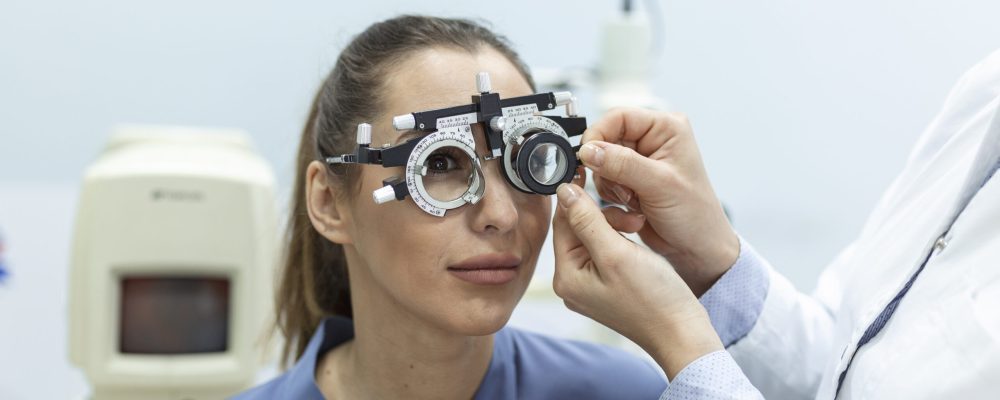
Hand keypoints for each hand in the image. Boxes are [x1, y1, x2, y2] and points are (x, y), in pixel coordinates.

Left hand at [551, 180, 722, 378]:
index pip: (562, 223)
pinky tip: (637, 238)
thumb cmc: (652, 298)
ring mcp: (589, 286)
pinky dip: (620, 239)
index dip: (576, 196)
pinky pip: (605, 251)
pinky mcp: (606, 286)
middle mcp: (572, 282)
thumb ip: (587, 220)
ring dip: (615, 225)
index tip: (589, 172)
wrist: (681, 332)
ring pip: (593, 237)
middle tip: (632, 218)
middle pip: (577, 229)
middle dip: (603, 215)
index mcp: (566, 276)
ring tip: (638, 227)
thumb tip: (563, 191)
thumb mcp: (616, 253)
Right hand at [579, 108, 738, 294]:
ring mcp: (640, 161)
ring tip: (634, 199)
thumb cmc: (695, 214)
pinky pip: (604, 181)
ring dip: (610, 184)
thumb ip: (622, 164)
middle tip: (621, 186)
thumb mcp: (659, 184)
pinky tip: (633, 207)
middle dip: (607, 167)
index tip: (587, 156)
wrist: (697, 249)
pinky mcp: (630, 181)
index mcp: (666, 129)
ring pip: (601, 162)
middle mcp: (652, 140)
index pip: (618, 117)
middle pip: (606, 139)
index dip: (598, 135)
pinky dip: (612, 195)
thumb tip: (589, 150)